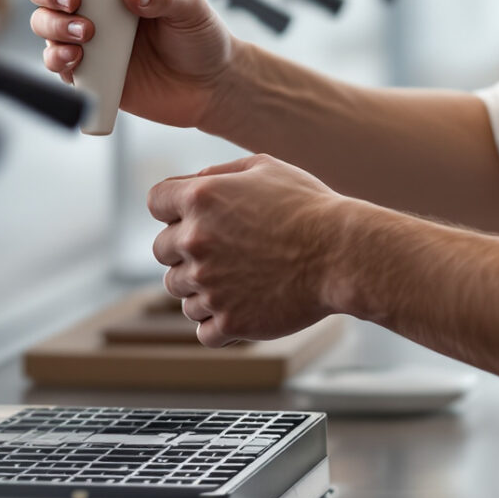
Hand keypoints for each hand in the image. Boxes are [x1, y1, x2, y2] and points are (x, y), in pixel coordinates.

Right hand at [26, 0, 235, 129]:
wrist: (210, 87)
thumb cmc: (203, 37)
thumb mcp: (191, 8)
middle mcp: (96, 2)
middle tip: (73, 1)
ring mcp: (89, 36)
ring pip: (45, 24)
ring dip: (53, 25)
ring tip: (85, 33)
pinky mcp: (90, 70)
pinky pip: (57, 63)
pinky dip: (57, 59)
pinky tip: (76, 59)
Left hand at [148, 154, 352, 346]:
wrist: (343, 254)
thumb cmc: (309, 207)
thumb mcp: (265, 168)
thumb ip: (218, 173)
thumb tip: (190, 184)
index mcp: (200, 199)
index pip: (156, 202)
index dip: (174, 208)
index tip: (195, 217)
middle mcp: (196, 241)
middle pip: (162, 251)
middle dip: (185, 250)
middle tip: (224, 251)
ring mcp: (209, 285)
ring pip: (179, 293)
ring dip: (201, 287)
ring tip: (240, 280)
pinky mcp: (229, 321)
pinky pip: (202, 329)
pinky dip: (217, 323)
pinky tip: (242, 307)